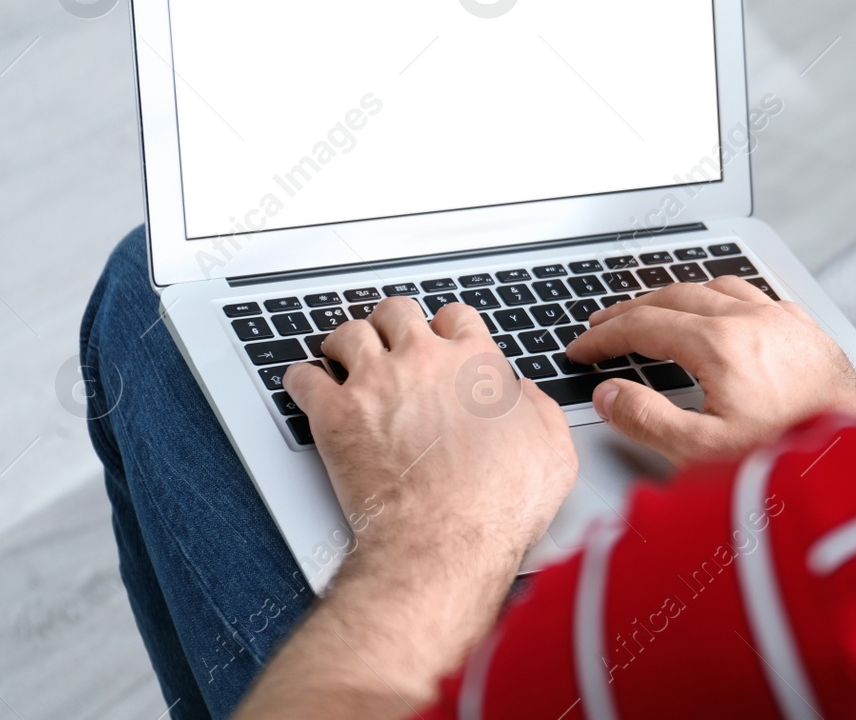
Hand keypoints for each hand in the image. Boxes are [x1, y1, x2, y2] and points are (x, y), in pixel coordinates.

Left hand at [237, 302, 576, 719]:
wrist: (446, 542)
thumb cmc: (497, 506)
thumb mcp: (552, 452)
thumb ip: (540, 412)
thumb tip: (526, 398)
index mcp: (475, 362)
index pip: (455, 316)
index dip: (446, 328)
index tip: (440, 341)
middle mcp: (424, 360)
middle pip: (397, 313)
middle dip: (392, 325)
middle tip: (388, 342)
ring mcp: (376, 383)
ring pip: (348, 334)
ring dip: (346, 344)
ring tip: (344, 358)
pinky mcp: (335, 415)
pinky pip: (304, 378)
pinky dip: (303, 380)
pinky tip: (308, 388)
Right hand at [566, 276, 855, 464]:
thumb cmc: (789, 461)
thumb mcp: (702, 453)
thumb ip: (646, 420)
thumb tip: (612, 394)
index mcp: (720, 345)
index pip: (643, 326)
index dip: (604, 336)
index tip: (582, 349)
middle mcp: (753, 320)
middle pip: (674, 296)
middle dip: (631, 310)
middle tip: (603, 325)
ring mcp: (783, 320)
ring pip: (715, 287)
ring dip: (676, 296)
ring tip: (654, 309)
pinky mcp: (807, 329)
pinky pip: (755, 295)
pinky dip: (722, 298)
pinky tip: (722, 312)